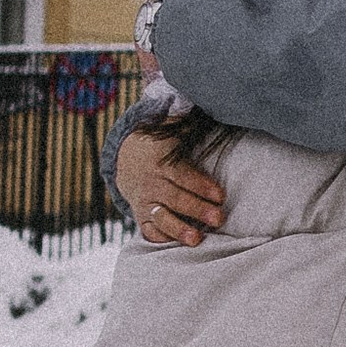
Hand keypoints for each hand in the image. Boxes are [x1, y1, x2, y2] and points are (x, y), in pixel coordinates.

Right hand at [117, 124, 225, 247]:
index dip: (201, 185)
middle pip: (175, 198)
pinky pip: (148, 230)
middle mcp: (151, 183)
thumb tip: (207, 101)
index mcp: (161, 162)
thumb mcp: (170, 129)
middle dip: (197, 209)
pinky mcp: (141, 215)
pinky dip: (160, 238)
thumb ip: (185, 120)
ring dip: (179, 229)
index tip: (221, 195)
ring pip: (161, 217)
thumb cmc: (161, 145)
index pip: (182, 175)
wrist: (125, 159)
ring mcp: (144, 201)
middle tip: (219, 219)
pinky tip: (176, 245)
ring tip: (197, 240)